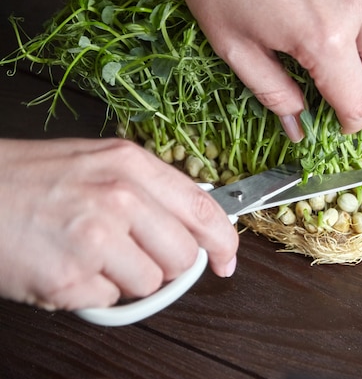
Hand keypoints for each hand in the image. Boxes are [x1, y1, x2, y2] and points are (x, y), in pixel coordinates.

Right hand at [0, 138, 237, 310]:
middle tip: (131, 251)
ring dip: (125, 277)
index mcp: (130, 165)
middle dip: (165, 263)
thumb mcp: (99, 163)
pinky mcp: (69, 279)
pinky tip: (67, 265)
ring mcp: (95, 239)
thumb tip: (195, 223)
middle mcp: (118, 198)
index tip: (227, 259)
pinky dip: (92, 291)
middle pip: (183, 256)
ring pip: (150, 283)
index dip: (223, 240)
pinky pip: (110, 300)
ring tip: (90, 253)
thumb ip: (151, 189)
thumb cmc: (32, 179)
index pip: (203, 209)